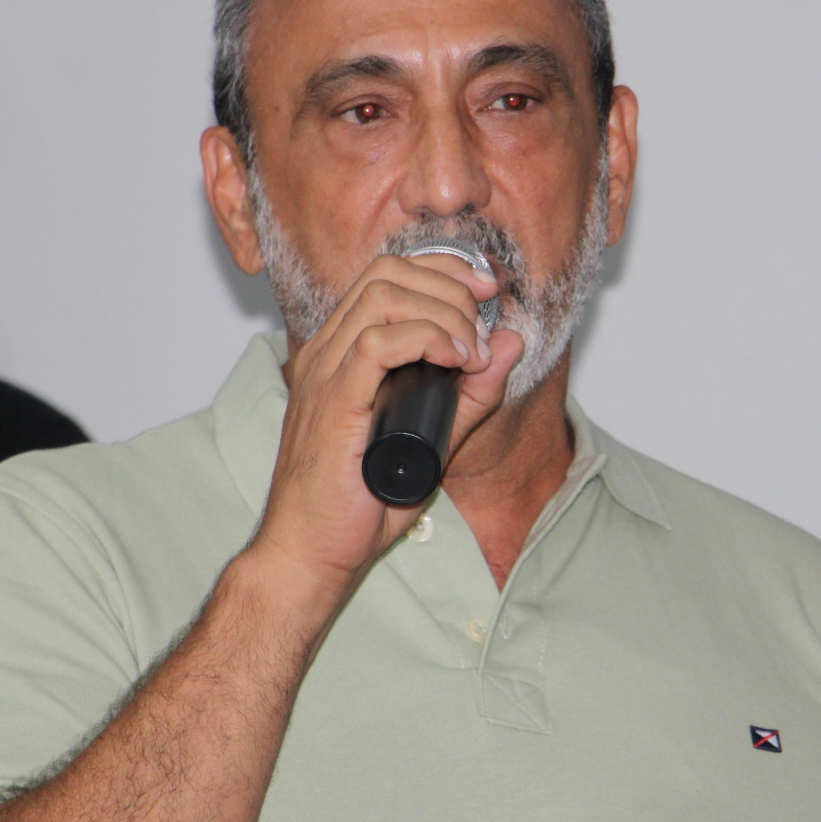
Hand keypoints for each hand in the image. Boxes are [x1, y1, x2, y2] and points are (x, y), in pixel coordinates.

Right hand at [252, 250, 523, 596]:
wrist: (311, 552)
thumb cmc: (357, 504)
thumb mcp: (435, 441)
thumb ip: (471, 396)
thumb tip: (509, 343)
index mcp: (341, 353)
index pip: (388, 275)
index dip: (444, 269)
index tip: (488, 291)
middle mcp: (327, 353)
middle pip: (388, 273)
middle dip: (451, 286)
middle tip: (483, 327)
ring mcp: (324, 373)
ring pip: (384, 295)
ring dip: (444, 311)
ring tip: (470, 352)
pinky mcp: (332, 402)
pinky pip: (376, 343)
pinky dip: (426, 338)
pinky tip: (455, 360)